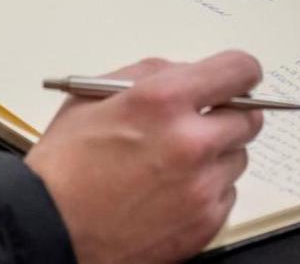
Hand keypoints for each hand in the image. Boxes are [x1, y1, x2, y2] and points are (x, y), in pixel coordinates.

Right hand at [24, 52, 263, 263]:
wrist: (51, 229)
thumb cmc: (64, 165)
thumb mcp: (93, 95)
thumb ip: (149, 74)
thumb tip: (188, 73)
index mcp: (163, 101)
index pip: (239, 70)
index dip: (238, 73)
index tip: (234, 80)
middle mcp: (191, 142)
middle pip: (249, 117)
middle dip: (227, 116)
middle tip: (199, 124)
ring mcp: (202, 186)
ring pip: (238, 158)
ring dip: (216, 156)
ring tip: (172, 165)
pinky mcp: (205, 222)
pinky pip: (226, 195)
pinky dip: (207, 191)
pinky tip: (170, 192)